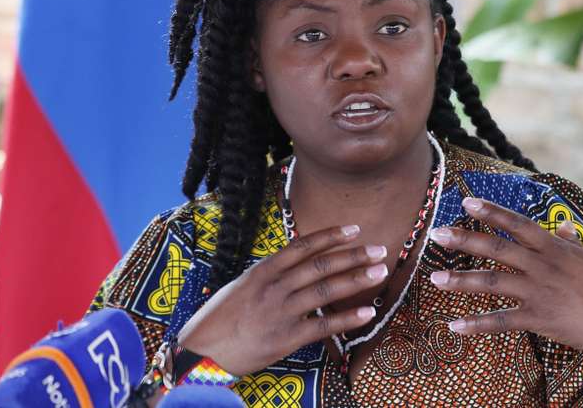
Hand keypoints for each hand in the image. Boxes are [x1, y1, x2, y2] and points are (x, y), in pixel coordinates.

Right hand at [176, 224, 388, 375]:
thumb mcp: (241, 287)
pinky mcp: (286, 338)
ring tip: (380, 272)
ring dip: (357, 279)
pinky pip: (323, 326)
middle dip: (353, 255)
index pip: (302, 246)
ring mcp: (280, 312)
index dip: (330, 236)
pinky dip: (347, 318)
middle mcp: (274, 287)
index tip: (354, 230)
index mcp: (262, 271)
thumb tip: (295, 265)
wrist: (202, 353)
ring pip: (326, 290)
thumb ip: (269, 276)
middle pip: (320, 265)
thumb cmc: (219, 319)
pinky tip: (367, 312)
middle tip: (379, 249)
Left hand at [428, 197, 582, 349]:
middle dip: (464, 239)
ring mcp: (540, 292)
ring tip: (433, 279)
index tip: (466, 201)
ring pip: (492, 282)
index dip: (492, 212)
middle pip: (496, 248)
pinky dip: (476, 324)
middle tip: (436, 234)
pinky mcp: (540, 319)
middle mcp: (543, 266)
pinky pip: (501, 320)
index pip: (517, 224)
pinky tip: (454, 327)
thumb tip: (561, 226)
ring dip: (460, 280)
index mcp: (554, 248)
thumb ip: (569, 242)